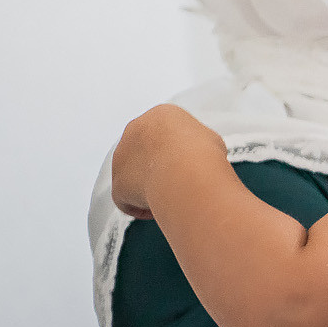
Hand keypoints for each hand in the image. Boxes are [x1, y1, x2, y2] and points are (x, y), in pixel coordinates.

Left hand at [110, 103, 222, 219]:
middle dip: (158, 167)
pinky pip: (128, 200)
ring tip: (171, 197)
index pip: (164, 133)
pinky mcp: (117, 184)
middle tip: (178, 182)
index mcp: (160, 115)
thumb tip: (194, 156)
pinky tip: (160, 211)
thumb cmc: (203, 154)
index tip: (189, 164)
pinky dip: (142, 208)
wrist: (187, 171)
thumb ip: (195, 143)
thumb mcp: (209, 138)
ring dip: (149, 187)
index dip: (178, 151)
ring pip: (133, 176)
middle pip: (144, 152)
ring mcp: (120, 157)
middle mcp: (134, 131)